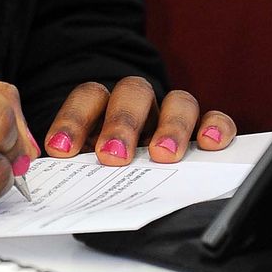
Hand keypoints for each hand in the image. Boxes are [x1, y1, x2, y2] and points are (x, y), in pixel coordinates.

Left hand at [42, 77, 235, 165]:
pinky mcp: (204, 129)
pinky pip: (216, 118)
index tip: (62, 151)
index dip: (74, 119)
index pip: (89, 97)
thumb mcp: (87, 169)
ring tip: (163, 156)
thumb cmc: (108, 172)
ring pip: (178, 101)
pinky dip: (215, 126)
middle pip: (133, 93)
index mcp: (105, 108)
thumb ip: (76, 169)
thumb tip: (55, 178)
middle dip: (122, 123)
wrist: (142, 177)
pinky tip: (209, 144)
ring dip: (170, 126)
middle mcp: (140, 106)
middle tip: (113, 156)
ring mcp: (173, 115)